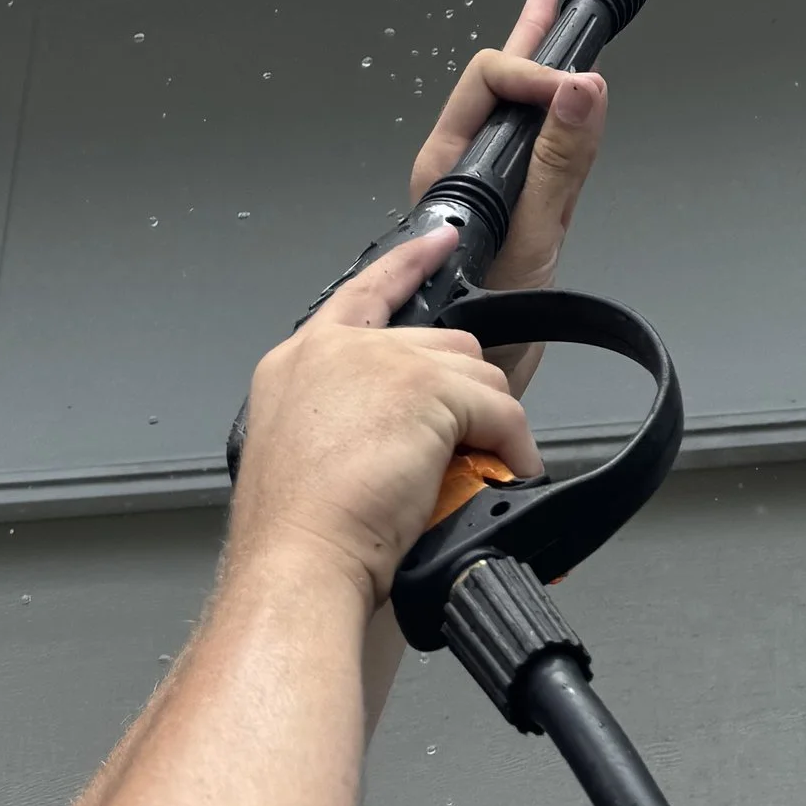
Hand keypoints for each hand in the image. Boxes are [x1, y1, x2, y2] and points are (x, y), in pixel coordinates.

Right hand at [229, 228, 540, 612]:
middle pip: (438, 345)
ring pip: (475, 376)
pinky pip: (500, 413)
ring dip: (488, 424)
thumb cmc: (292, 537)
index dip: (408, 264)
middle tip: (459, 450)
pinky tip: (507, 474)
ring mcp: (385, 363)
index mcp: (299, 363)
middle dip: (461, 396)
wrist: (297, 564)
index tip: (440, 240)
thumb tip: (398, 436)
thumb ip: (344, 420)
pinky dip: (513, 447)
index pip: (364, 293)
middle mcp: (339, 349)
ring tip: (476, 472)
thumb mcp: (303, 456)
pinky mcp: (427, 390)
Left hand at [408, 0, 608, 391]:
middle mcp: (459, 173)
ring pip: (506, 115)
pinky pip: (523, 149)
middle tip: (546, 2)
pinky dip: (544, 115)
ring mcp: (481, 193)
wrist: (469, 395)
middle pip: (492, 87)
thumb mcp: (531, 242)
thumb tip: (580, 90)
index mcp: (450, 167)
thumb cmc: (485, 331)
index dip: (536, 71)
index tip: (582, 87)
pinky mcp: (506, 215)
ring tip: (549, 32)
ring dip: (530, 71)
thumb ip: (557, 164)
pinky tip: (555, 111)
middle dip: (525, 41)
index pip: (490, 84)